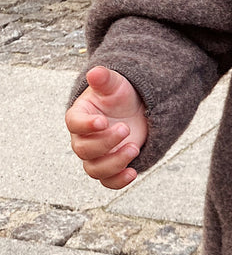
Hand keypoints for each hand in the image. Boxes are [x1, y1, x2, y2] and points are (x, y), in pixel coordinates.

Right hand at [65, 66, 148, 187]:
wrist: (134, 110)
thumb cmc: (119, 96)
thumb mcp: (115, 85)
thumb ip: (104, 80)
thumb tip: (95, 72)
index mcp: (79, 116)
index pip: (74, 124)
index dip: (86, 125)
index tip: (103, 121)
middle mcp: (83, 139)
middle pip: (84, 150)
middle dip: (105, 142)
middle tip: (126, 129)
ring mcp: (96, 156)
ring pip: (94, 170)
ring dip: (114, 163)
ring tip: (134, 148)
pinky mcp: (111, 167)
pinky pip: (108, 182)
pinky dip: (119, 181)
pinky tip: (134, 172)